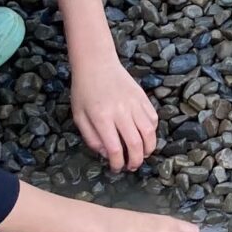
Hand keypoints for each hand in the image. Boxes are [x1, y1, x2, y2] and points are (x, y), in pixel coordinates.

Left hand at [71, 55, 158, 172]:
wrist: (97, 63)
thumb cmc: (84, 90)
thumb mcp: (78, 116)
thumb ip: (91, 137)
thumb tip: (106, 153)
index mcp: (101, 117)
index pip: (114, 148)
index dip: (117, 163)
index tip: (116, 168)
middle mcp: (121, 112)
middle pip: (135, 143)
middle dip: (135, 160)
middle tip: (132, 166)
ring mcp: (134, 104)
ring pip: (149, 133)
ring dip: (148, 148)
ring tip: (142, 155)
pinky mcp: (143, 97)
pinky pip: (153, 119)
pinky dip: (152, 132)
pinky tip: (145, 136)